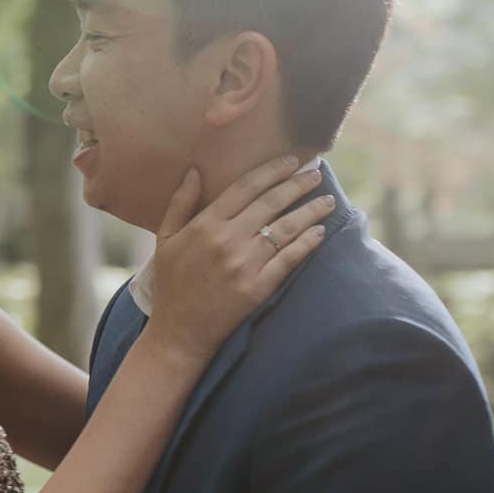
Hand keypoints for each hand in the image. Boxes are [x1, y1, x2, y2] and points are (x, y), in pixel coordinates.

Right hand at [145, 156, 332, 358]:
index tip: (291, 161)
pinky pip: (289, 258)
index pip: (245, 188)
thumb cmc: (171, 284)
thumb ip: (180, 203)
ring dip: (310, 211)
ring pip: (286, 228)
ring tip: (327, 201)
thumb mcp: (166, 239)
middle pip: (271, 203)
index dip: (271, 171)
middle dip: (298, 185)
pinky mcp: (259, 287)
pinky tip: (319, 232)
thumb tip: (194, 170)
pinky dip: (307, 243)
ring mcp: (245, 264)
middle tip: (317, 173)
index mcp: (205, 225)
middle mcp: (227, 240)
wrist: (180, 331)